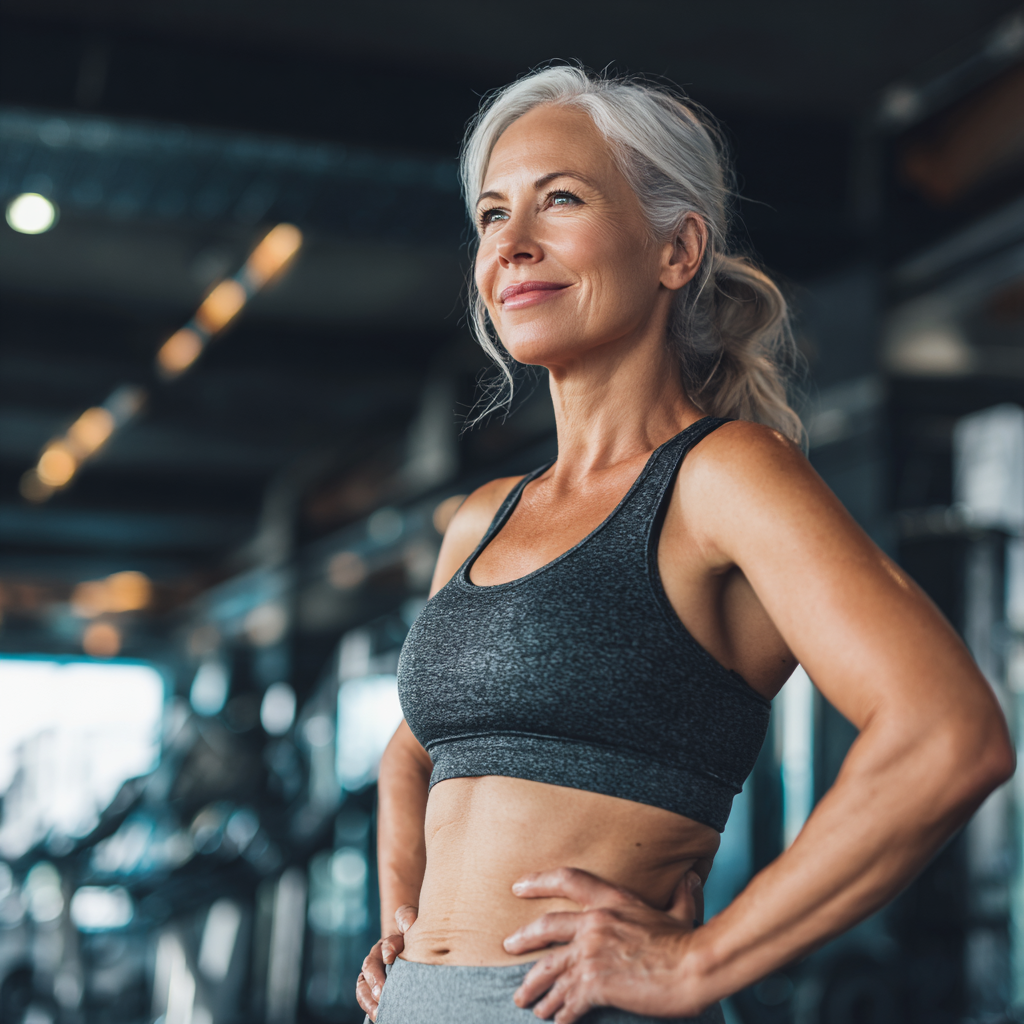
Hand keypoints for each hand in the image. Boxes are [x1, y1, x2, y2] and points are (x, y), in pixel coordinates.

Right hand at [356, 904, 417, 1020]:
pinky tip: (377, 1015)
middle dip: (375, 978)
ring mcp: (373, 972)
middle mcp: (378, 956)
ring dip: (369, 996)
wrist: (409, 948)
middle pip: (371, 964)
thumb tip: (408, 925)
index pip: (388, 941)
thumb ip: (408, 918)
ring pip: (364, 982)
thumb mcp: (413, 924)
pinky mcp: (372, 987)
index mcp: (390, 940)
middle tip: (382, 991)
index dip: (389, 947)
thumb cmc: (413, 937)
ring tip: (379, 1009)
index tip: (390, 957)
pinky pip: (364, 995)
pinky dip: (368, 1005)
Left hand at [503, 867, 708, 1023]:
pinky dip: (560, 1013)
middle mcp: (594, 922)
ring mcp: (592, 952)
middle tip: (508, 947)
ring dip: (536, 989)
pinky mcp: (595, 983)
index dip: (539, 881)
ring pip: (550, 970)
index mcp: (612, 900)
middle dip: (523, 939)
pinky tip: (557, 1021)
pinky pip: (568, 1000)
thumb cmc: (689, 942)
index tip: (518, 886)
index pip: (568, 880)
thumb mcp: (682, 912)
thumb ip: (682, 894)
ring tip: (526, 1001)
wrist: (694, 968)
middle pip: (546, 928)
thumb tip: (691, 876)